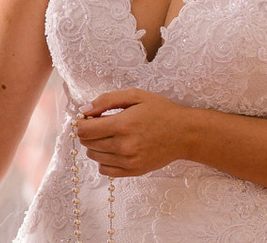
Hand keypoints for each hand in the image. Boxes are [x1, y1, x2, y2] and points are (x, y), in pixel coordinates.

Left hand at [75, 88, 191, 176]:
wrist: (184, 133)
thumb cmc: (160, 111)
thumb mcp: (135, 95)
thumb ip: (106, 100)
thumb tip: (84, 110)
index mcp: (122, 125)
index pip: (85, 130)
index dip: (82, 122)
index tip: (88, 117)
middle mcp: (124, 146)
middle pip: (88, 143)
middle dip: (89, 132)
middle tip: (101, 124)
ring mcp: (128, 161)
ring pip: (94, 156)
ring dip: (96, 145)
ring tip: (110, 135)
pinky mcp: (133, 171)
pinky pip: (105, 170)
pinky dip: (104, 160)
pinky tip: (114, 149)